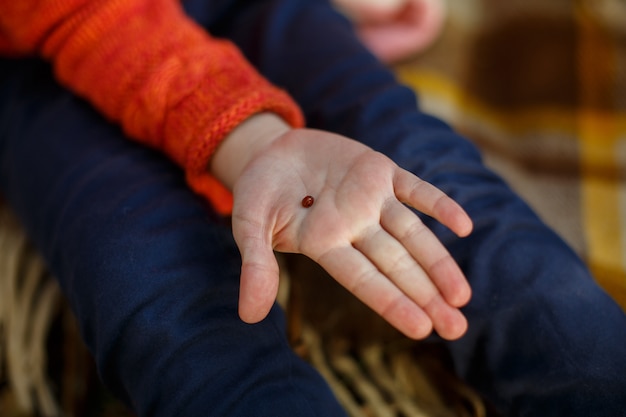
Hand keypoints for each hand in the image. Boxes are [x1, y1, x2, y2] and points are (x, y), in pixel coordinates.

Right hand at [212, 115, 471, 339]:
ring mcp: (371, 199)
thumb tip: (248, 317)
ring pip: (412, 233)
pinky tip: (464, 226)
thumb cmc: (258, 193)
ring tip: (462, 295)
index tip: (421, 328)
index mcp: (325, 244)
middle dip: (426, 294)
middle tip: (457, 328)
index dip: (391, 301)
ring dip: (438, 261)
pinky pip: (415, 188)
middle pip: (396, 264)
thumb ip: (256, 265)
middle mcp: (354, 227)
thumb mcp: (249, 225)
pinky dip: (438, 203)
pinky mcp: (380, 170)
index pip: (363, 279)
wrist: (272, 152)